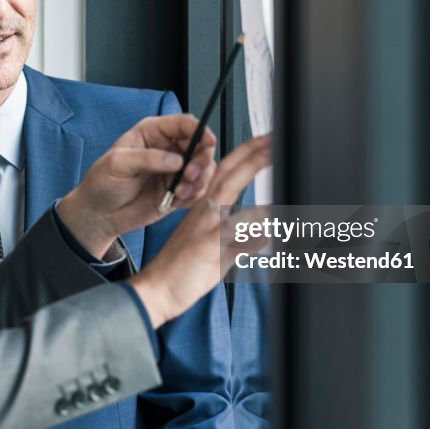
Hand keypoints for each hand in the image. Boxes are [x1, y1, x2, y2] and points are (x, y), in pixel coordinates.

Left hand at [58, 114, 216, 256]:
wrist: (99, 214)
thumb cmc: (102, 182)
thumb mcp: (118, 164)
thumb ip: (148, 159)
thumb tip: (176, 160)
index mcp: (153, 133)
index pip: (184, 124)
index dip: (199, 130)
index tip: (208, 142)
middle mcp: (168, 149)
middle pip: (200, 147)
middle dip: (201, 161)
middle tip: (190, 175)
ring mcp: (175, 171)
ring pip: (204, 170)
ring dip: (198, 181)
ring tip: (179, 192)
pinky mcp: (178, 191)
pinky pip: (198, 191)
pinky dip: (193, 197)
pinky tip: (176, 200)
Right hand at [129, 134, 270, 326]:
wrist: (156, 291)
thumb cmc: (181, 270)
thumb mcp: (218, 252)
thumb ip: (242, 240)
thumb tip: (265, 233)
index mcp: (206, 210)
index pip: (228, 174)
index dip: (248, 156)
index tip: (268, 143)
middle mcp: (205, 213)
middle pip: (228, 174)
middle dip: (252, 153)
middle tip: (273, 137)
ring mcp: (205, 227)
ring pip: (227, 193)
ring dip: (250, 171)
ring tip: (274, 157)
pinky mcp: (206, 247)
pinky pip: (230, 232)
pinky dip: (250, 226)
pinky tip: (270, 223)